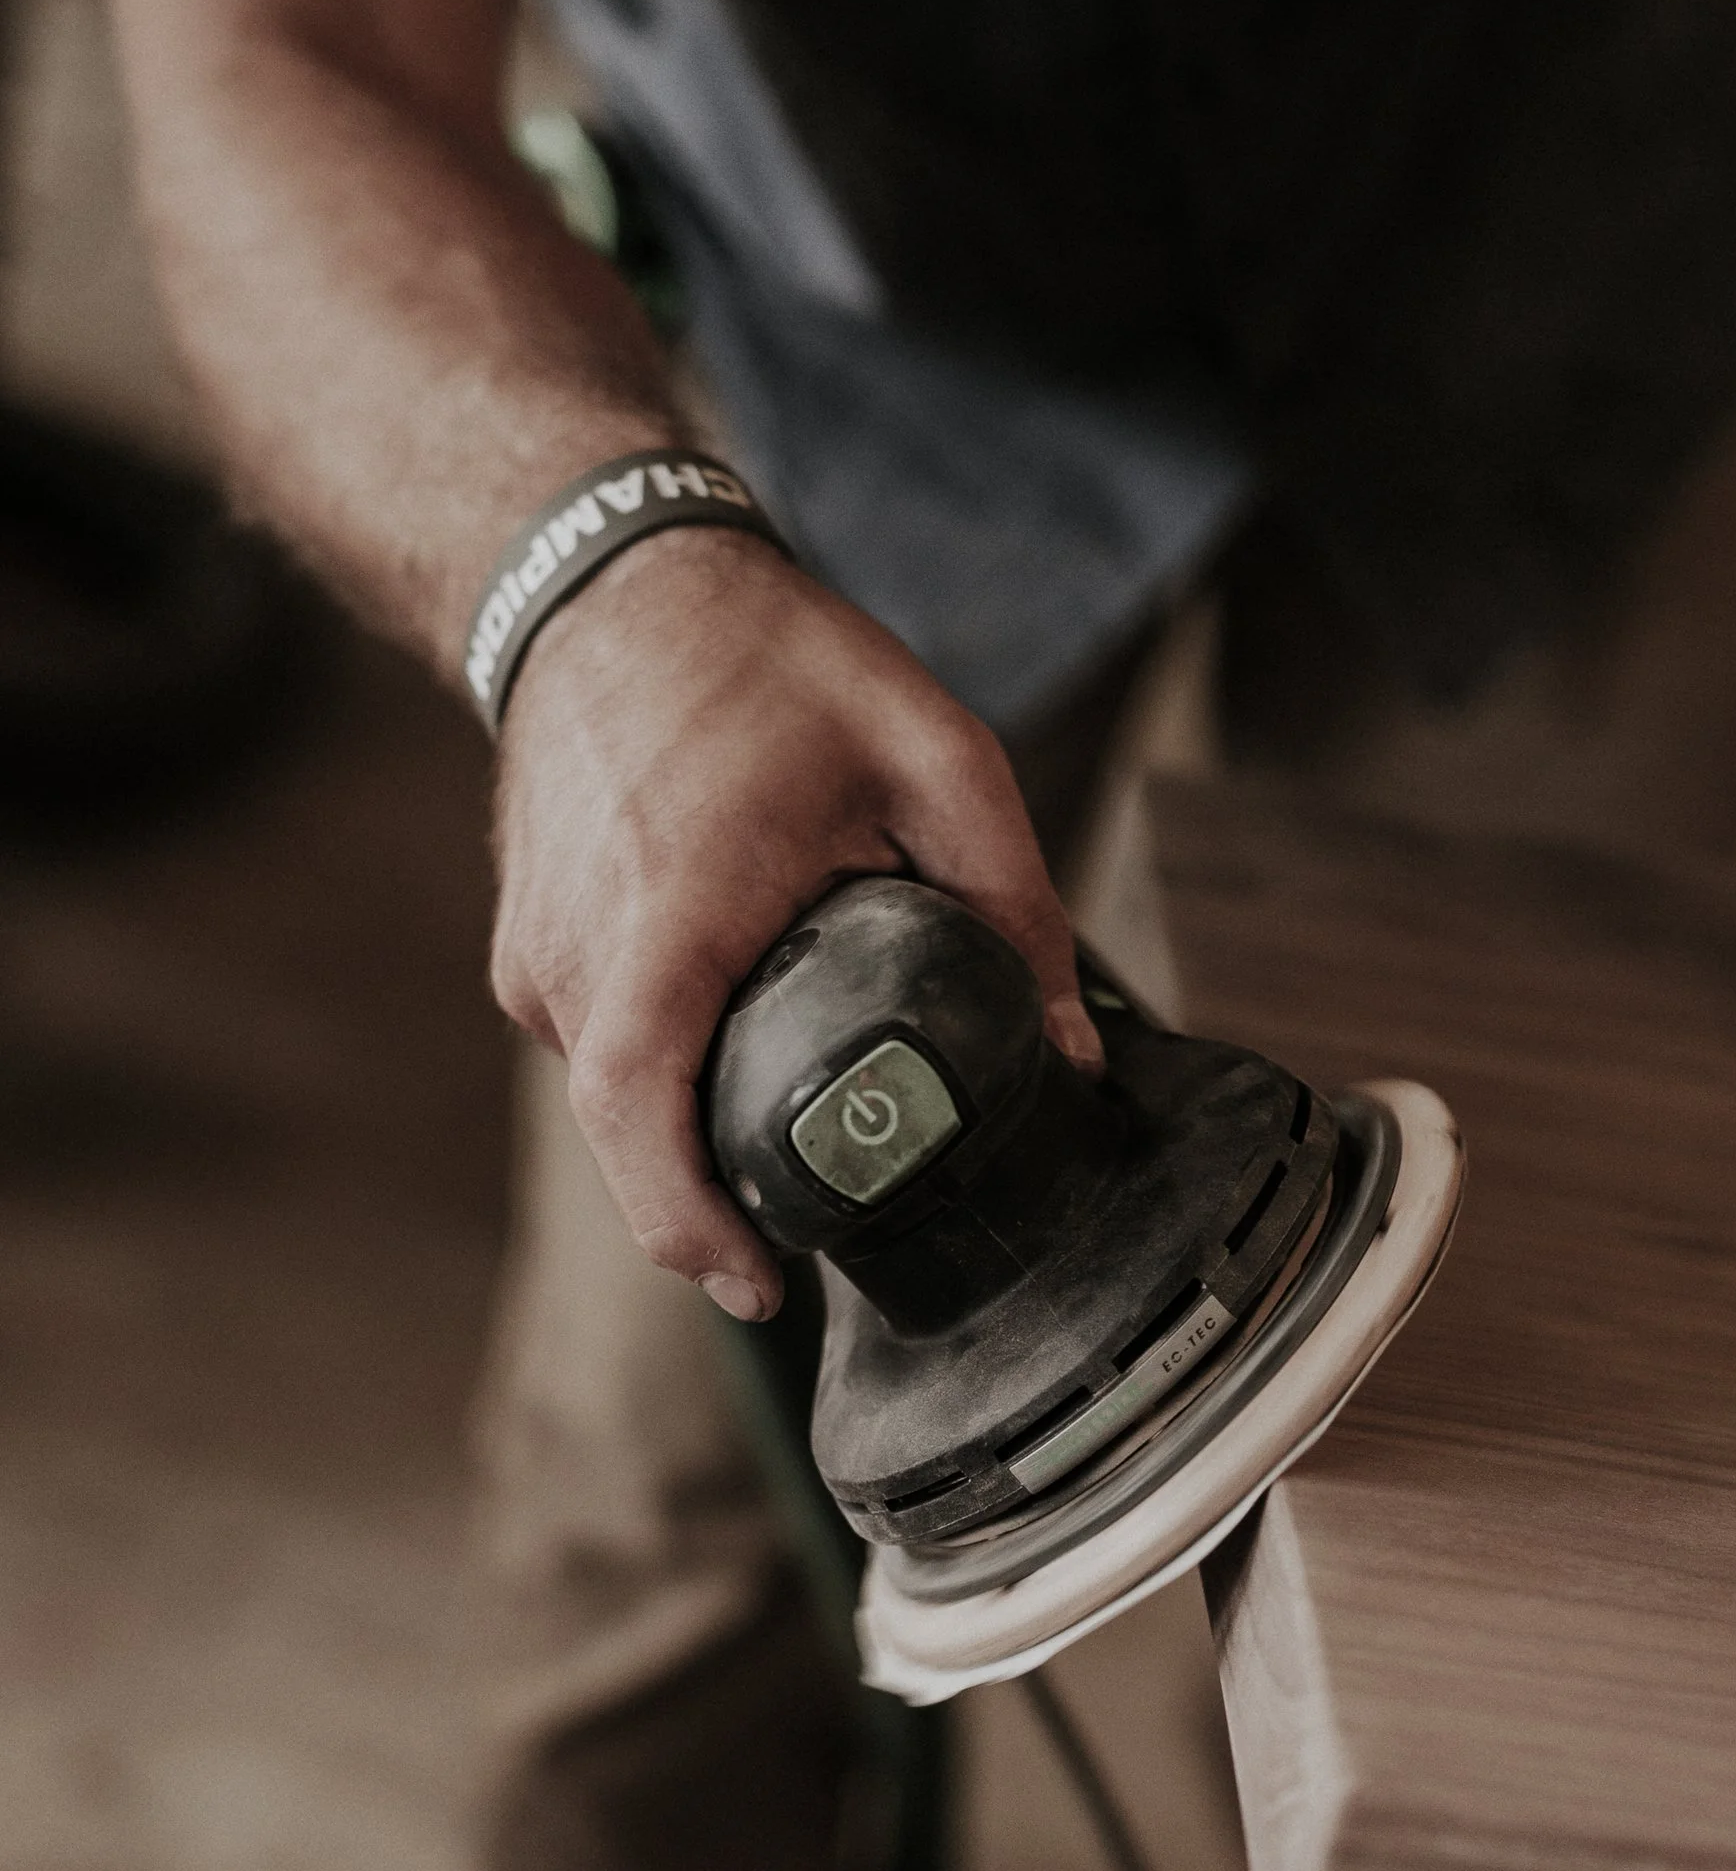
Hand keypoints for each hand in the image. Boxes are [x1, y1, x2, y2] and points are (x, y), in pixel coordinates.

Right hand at [489, 528, 1097, 1319]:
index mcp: (673, 907)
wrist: (610, 584)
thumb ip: (1015, 908)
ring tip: (786, 1106)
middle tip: (815, 1229)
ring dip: (699, 1123)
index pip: (642, 1108)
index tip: (762, 1286)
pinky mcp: (527, 952)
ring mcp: (538, 953)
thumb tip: (1072, 1055)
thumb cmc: (769, 661)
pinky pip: (600, 1051)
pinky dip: (670, 1066)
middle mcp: (578, 947)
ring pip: (617, 1098)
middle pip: (636, 1130)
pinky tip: (742, 1028)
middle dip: (720, 1197)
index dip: (689, 1221)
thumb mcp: (937, 758)